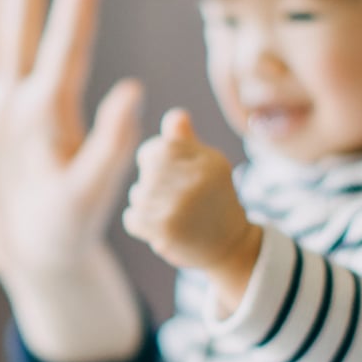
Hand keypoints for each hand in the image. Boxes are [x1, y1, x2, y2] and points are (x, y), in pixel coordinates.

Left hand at [123, 110, 261, 299]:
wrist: (230, 246)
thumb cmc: (213, 199)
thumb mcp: (208, 165)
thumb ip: (186, 142)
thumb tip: (175, 115)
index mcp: (207, 160)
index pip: (158, 148)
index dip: (154, 160)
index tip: (168, 175)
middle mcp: (196, 179)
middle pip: (147, 171)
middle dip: (150, 184)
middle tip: (167, 199)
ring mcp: (180, 204)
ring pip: (137, 194)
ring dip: (145, 206)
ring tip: (167, 214)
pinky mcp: (167, 229)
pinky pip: (131, 218)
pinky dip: (139, 225)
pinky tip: (159, 228)